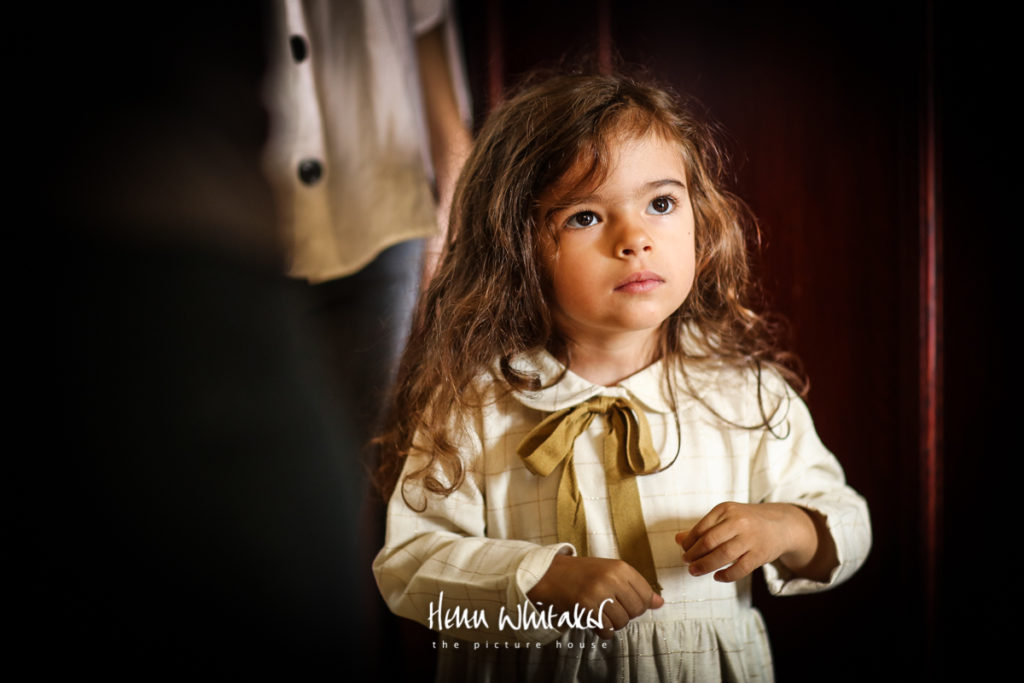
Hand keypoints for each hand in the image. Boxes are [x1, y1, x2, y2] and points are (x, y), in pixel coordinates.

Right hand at [527, 554, 663, 638]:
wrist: (549, 574)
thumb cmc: (582, 573)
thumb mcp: (611, 572)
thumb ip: (635, 586)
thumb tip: (659, 603)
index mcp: (620, 567)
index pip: (646, 595)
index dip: (639, 603)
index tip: (625, 601)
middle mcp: (611, 578)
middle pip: (636, 610)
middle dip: (626, 614)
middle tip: (611, 607)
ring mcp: (599, 593)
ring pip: (622, 622)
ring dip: (613, 623)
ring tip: (601, 612)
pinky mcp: (586, 607)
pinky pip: (607, 630)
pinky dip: (603, 631)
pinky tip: (594, 620)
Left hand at [676, 502, 829, 582]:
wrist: (781, 525)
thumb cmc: (746, 522)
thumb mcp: (725, 518)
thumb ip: (702, 528)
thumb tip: (678, 539)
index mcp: (726, 509)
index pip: (701, 528)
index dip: (689, 542)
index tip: (684, 551)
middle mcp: (738, 521)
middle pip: (709, 542)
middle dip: (694, 555)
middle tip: (686, 563)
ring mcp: (751, 538)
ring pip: (723, 555)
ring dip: (705, 566)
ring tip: (695, 571)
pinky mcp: (760, 554)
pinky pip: (740, 568)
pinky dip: (726, 575)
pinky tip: (717, 577)